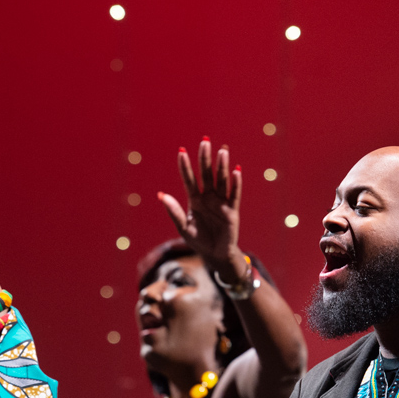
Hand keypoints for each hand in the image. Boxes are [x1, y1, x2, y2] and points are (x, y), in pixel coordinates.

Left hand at [160, 138, 246, 280]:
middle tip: (204, 142)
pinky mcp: (232, 211)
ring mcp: (221, 203)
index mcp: (195, 200)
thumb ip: (174, 212)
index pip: (189, 179)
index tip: (181, 151)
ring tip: (222, 151)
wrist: (215, 255)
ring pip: (221, 181)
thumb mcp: (184, 228)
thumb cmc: (199, 241)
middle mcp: (208, 197)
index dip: (185, 166)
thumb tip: (162, 195)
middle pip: (206, 174)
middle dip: (205, 159)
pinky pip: (234, 195)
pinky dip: (235, 184)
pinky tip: (236, 172)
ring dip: (221, 167)